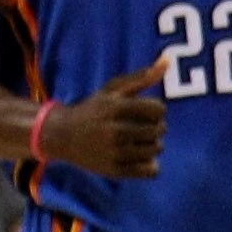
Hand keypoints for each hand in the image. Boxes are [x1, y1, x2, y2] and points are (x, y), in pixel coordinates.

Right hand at [41, 62, 167, 178]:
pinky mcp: (114, 171)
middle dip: (155, 127)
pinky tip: (137, 155)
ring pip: (157, 150)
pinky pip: (150, 170)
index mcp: (115, 108)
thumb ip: (142, 76)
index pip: (159, 110)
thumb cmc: (94, 108)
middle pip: (159, 130)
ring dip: (153, 145)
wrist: (63, 136)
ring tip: (138, 140)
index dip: (156, 110)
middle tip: (140, 126)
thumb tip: (168, 59)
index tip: (144, 111)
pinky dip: (149, 163)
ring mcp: (114, 153)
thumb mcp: (114, 89)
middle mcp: (114, 131)